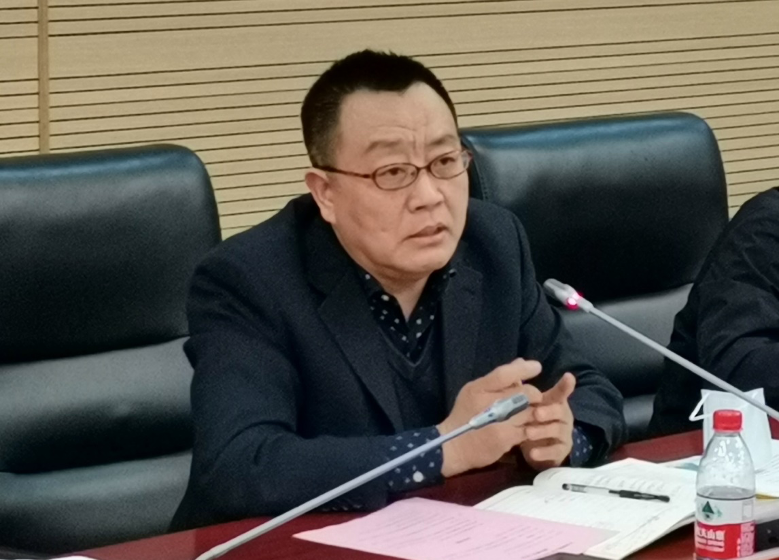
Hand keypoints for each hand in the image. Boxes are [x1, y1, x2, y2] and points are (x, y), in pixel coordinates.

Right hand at [438, 359, 542, 476]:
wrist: (454, 446)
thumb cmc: (464, 415)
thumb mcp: (474, 391)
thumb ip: (497, 378)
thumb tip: (522, 362)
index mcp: (478, 389)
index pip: (504, 374)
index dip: (523, 369)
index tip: (536, 367)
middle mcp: (488, 403)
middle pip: (523, 393)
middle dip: (533, 394)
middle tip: (533, 398)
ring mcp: (498, 422)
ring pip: (529, 411)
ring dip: (535, 411)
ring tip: (531, 413)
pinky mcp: (506, 439)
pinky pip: (528, 429)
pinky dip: (531, 427)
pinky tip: (527, 427)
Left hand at [519, 372, 575, 469]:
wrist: (538, 449)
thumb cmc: (533, 420)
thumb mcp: (527, 403)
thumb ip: (522, 385)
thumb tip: (519, 361)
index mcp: (554, 403)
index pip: (561, 392)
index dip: (565, 385)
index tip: (568, 376)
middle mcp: (562, 417)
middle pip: (560, 411)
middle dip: (549, 411)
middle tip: (536, 413)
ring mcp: (563, 435)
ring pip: (557, 431)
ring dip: (542, 431)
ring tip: (527, 433)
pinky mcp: (559, 453)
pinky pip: (554, 452)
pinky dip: (543, 452)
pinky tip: (531, 453)